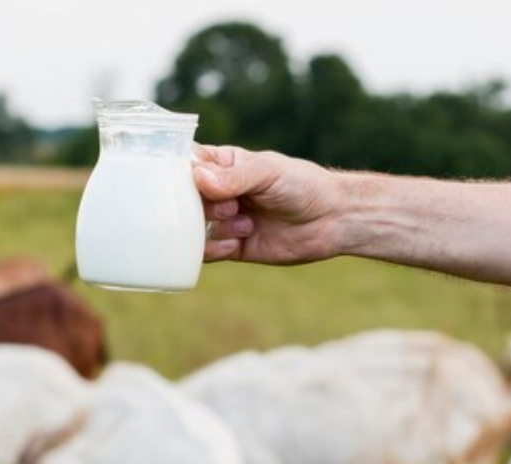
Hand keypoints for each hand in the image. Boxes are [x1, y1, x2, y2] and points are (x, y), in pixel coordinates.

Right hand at [192, 145, 345, 264]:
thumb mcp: (268, 173)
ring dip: (211, 228)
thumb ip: (234, 177)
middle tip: (229, 206)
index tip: (189, 183)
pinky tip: (235, 243)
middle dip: (201, 206)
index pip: (185, 165)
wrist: (332, 220)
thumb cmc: (302, 185)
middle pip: (184, 200)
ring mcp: (223, 220)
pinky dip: (215, 249)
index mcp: (223, 165)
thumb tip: (199, 178)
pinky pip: (207, 252)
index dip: (178, 175)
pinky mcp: (232, 246)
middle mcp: (219, 193)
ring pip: (192, 228)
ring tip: (242, 224)